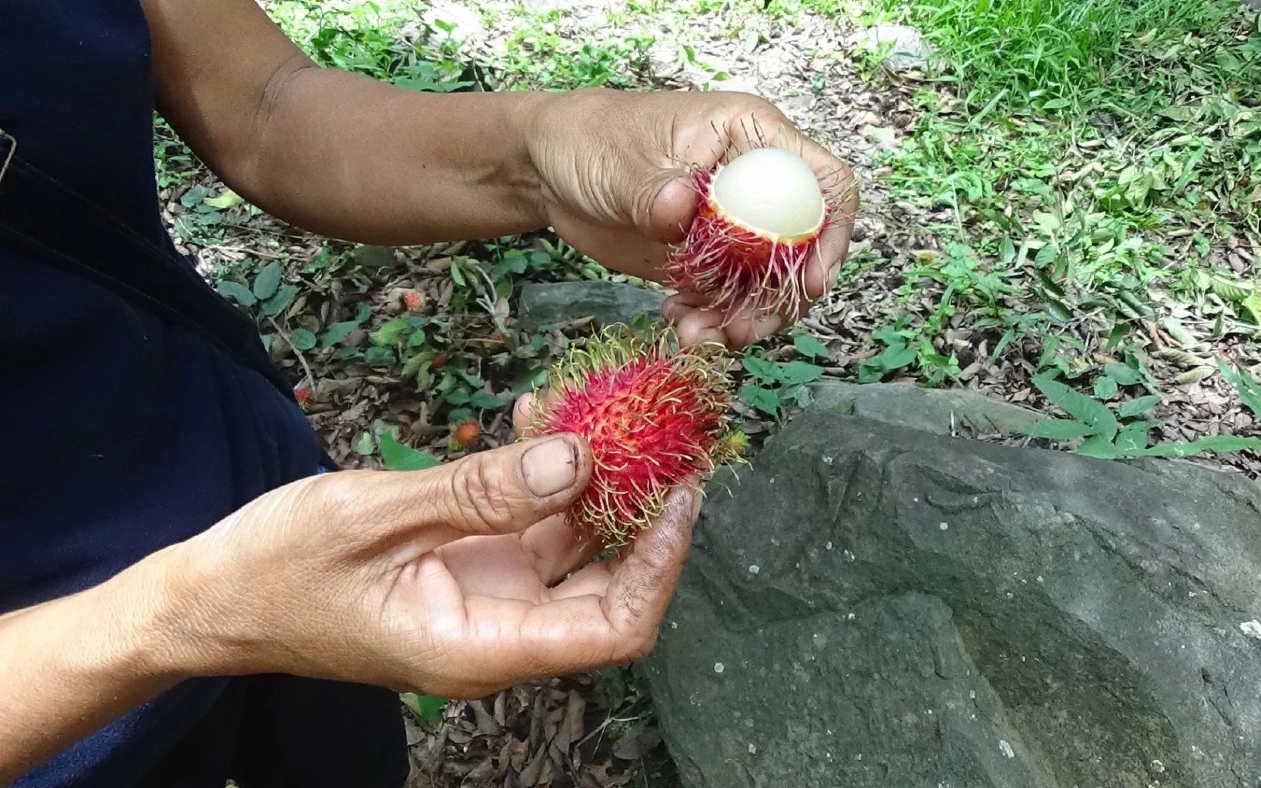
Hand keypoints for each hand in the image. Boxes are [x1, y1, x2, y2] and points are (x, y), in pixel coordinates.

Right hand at [157, 396, 698, 698]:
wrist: (216, 596)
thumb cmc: (277, 570)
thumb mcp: (372, 519)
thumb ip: (476, 491)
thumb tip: (575, 458)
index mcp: (480, 647)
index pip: (613, 630)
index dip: (661, 564)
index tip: (680, 492)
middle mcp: (500, 630)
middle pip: (609, 586)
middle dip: (641, 511)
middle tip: (660, 430)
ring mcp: (490, 596)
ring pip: (576, 546)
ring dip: (595, 480)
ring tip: (604, 405)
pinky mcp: (474, 564)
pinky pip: (532, 522)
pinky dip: (545, 474)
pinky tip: (541, 418)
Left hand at [525, 88, 857, 348]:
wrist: (549, 171)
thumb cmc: (592, 139)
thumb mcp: (622, 162)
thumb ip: (656, 190)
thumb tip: (684, 208)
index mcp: (753, 138)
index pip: (824, 183)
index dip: (829, 235)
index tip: (809, 283)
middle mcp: (754, 183)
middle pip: (803, 247)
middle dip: (781, 297)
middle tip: (743, 329)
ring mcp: (732, 226)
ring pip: (766, 283)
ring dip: (742, 317)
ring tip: (697, 335)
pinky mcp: (706, 260)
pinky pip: (726, 299)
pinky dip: (709, 320)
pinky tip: (679, 325)